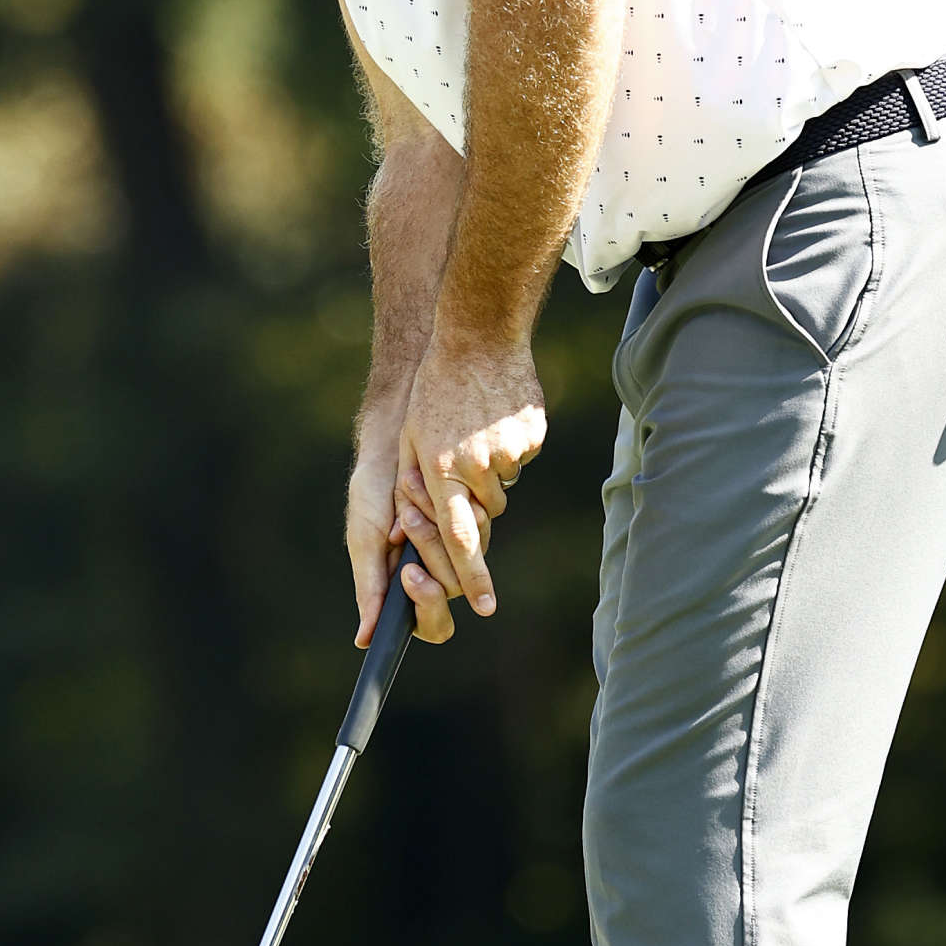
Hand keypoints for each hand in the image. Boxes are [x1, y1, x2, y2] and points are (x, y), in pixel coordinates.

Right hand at [348, 401, 462, 648]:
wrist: (394, 444)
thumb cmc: (372, 495)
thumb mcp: (366, 539)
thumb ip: (370, 587)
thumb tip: (365, 639)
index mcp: (406, 587)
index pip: (429, 623)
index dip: (426, 606)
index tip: (411, 575)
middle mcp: (436, 572)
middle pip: (450, 588)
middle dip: (428, 549)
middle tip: (408, 518)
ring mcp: (457, 549)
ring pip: (466, 557)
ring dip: (433, 523)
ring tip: (408, 489)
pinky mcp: (474, 523)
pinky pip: (478, 527)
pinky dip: (450, 506)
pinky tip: (424, 483)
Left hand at [396, 334, 545, 621]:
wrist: (477, 337)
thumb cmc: (433, 392)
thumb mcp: (414, 439)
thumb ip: (421, 487)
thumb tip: (433, 530)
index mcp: (441, 472)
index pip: (459, 539)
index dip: (472, 577)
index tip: (485, 608)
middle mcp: (476, 468)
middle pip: (483, 515)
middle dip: (472, 504)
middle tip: (460, 463)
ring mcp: (509, 453)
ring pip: (502, 488)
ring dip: (488, 472)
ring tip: (473, 431)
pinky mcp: (531, 438)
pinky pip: (519, 460)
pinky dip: (508, 448)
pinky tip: (493, 418)